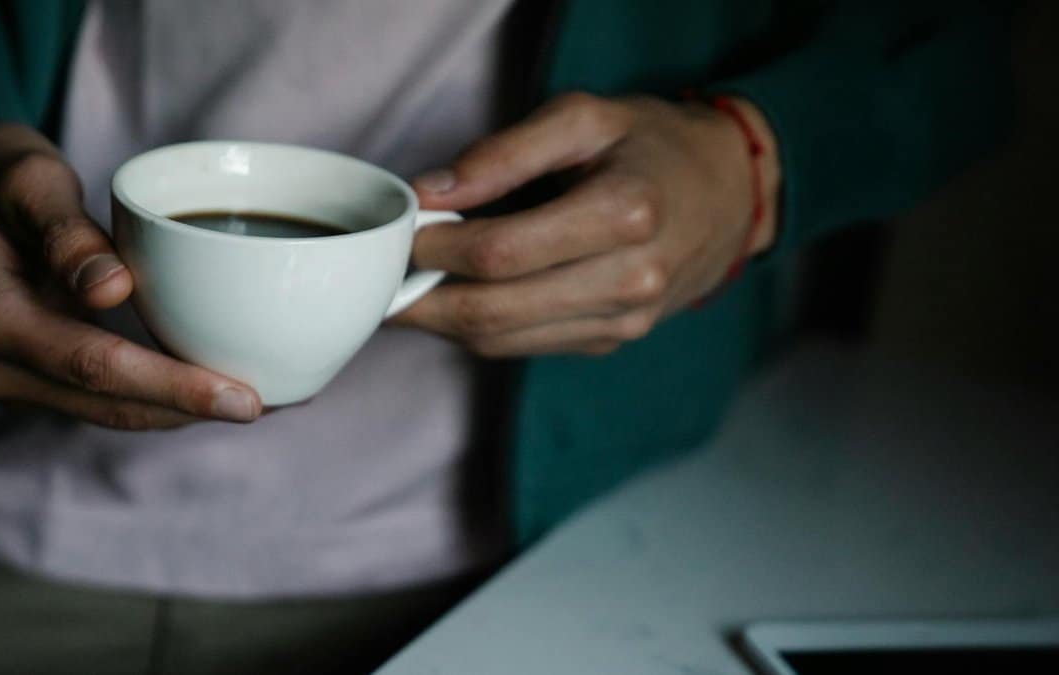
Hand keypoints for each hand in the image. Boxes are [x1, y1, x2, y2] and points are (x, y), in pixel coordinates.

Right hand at [0, 123, 261, 427]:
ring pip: (110, 412)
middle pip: (109, 403)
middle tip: (269, 406)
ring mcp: (11, 378)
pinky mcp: (36, 377)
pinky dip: (160, 398)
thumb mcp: (27, 180)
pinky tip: (213, 388)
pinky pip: (105, 399)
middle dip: (191, 410)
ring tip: (259, 405)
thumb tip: (111, 288)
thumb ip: (64, 232)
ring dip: (181, 413)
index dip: (173, 386)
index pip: (94, 365)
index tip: (240, 396)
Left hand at [392, 92, 779, 356]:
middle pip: (494, 312)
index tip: (404, 232)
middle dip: (425, 300)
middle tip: (386, 276)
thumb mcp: (584, 118)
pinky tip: (459, 299)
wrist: (729, 194)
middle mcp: (630, 280)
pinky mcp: (611, 341)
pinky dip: (482, 328)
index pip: (501, 254)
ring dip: (444, 321)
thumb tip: (430, 193)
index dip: (436, 249)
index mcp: (625, 215)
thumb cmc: (652, 145)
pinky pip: (526, 347)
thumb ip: (504, 153)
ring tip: (410, 290)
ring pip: (503, 341)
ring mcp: (623, 321)